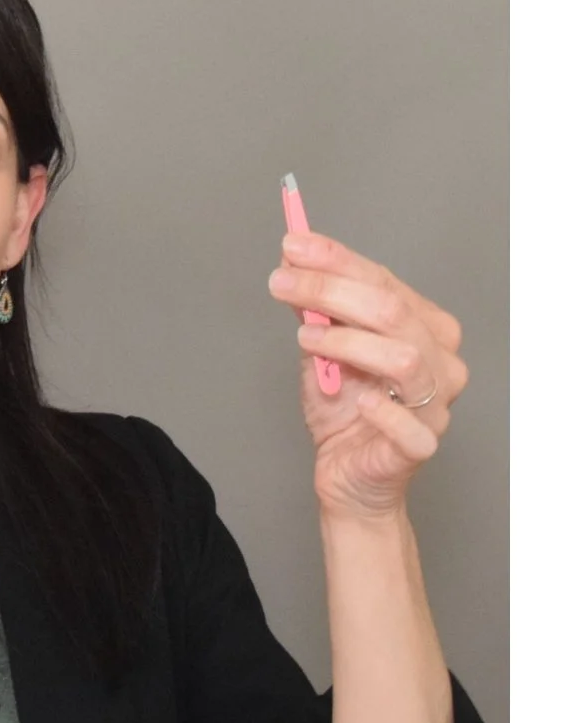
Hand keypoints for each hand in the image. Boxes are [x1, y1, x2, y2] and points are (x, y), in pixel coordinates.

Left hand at [268, 230, 468, 520]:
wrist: (348, 476)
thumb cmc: (345, 412)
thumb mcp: (324, 351)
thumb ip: (317, 311)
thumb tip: (294, 262)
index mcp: (424, 327)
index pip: (384, 281)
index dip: (337, 261)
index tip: (293, 246)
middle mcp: (440, 360)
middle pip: (392, 311)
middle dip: (330, 290)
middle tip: (283, 283)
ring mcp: (437, 404)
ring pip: (403, 358)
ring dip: (347, 342)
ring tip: (305, 338)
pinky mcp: (422, 445)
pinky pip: (409, 424)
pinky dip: (382, 408)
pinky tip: (358, 400)